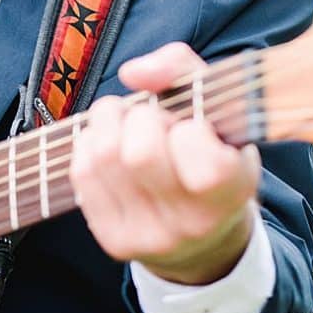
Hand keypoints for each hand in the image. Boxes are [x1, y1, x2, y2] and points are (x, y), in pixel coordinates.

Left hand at [70, 42, 261, 285]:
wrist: (201, 239)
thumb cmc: (212, 157)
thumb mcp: (219, 109)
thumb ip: (183, 72)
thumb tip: (132, 72)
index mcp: (231, 193)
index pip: (201, 157)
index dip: (187, 128)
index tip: (191, 126)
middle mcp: (190, 224)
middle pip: (139, 154)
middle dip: (139, 117)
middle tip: (151, 118)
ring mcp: (148, 238)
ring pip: (102, 159)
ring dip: (107, 123)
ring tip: (126, 122)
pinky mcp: (114, 241)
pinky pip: (81, 175)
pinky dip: (88, 145)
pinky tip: (109, 144)